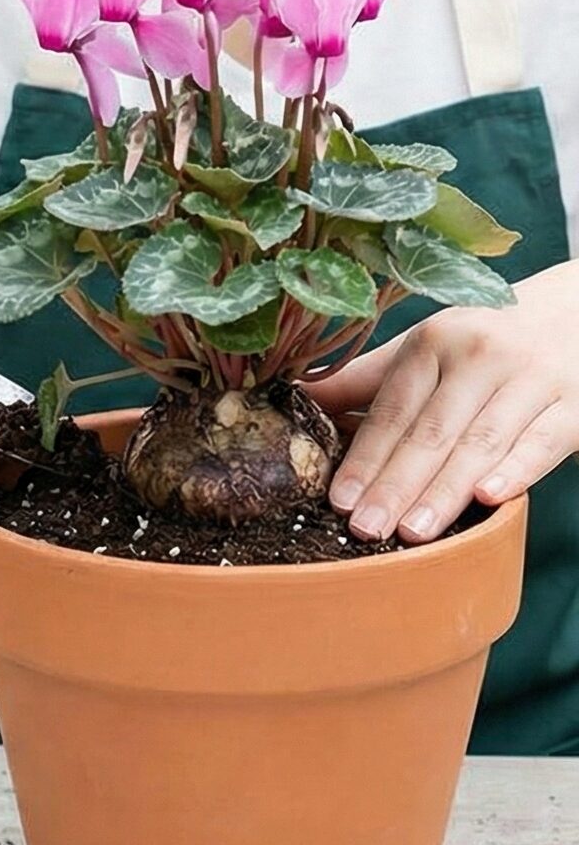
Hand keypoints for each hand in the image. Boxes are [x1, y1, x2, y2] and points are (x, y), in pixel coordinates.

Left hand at [305, 262, 578, 542]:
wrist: (576, 313)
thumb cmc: (484, 342)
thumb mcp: (426, 349)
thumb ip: (366, 379)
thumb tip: (293, 397)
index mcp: (432, 343)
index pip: (392, 410)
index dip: (365, 457)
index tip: (339, 499)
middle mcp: (478, 356)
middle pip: (430, 431)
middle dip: (395, 484)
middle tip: (365, 528)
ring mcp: (530, 379)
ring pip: (481, 442)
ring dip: (445, 490)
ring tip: (413, 531)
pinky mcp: (576, 404)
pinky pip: (542, 441)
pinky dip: (516, 469)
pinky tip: (488, 497)